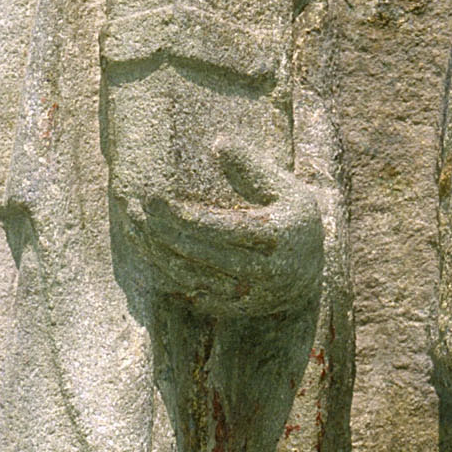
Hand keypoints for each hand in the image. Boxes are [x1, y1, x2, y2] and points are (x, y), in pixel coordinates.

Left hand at [127, 139, 326, 316]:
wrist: (314, 273)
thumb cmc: (294, 221)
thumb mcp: (285, 189)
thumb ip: (252, 166)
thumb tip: (218, 142)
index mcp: (277, 236)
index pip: (221, 228)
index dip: (184, 216)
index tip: (155, 199)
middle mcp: (266, 271)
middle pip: (202, 254)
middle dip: (164, 233)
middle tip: (136, 212)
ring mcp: (252, 295)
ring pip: (195, 278)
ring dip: (162, 255)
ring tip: (139, 231)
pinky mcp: (240, 310)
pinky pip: (197, 296)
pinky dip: (172, 277)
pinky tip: (153, 256)